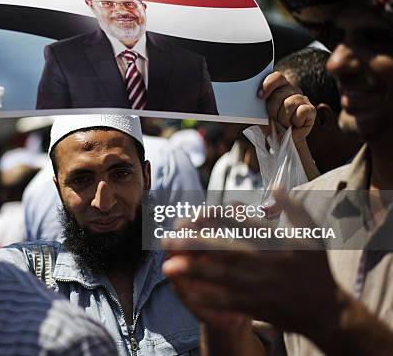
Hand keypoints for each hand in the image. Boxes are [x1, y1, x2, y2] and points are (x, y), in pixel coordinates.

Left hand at [163, 190, 343, 337]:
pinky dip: (210, 298)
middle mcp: (269, 263)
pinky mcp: (260, 307)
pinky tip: (189, 293)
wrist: (327, 311)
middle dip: (196, 245)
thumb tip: (275, 186)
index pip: (242, 226)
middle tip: (169, 238)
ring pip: (224, 277)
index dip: (216, 219)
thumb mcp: (313, 234)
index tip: (193, 214)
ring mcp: (263, 287)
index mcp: (278, 242)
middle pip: (227, 251)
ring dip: (196, 271)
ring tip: (170, 265)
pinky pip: (231, 302)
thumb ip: (294, 208)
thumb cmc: (316, 269)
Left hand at [259, 72, 315, 138]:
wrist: (281, 141)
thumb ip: (256, 104)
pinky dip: (295, 120)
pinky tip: (294, 124)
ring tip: (283, 123)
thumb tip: (253, 98)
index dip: (268, 84)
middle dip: (272, 110)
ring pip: (289, 103)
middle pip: (279, 94)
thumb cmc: (270, 125)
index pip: (277, 77)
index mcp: (278, 87)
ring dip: (283, 118)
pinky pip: (302, 111)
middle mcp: (291, 90)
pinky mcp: (311, 110)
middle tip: (273, 118)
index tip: (260, 96)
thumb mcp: (259, 114)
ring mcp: (302, 99)